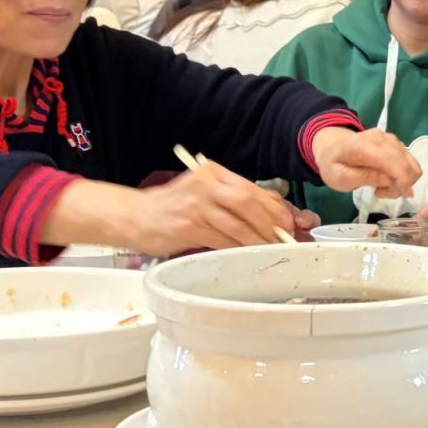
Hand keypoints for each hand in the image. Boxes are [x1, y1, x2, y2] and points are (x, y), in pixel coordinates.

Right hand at [122, 161, 300, 254]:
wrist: (135, 216)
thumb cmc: (174, 207)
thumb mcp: (206, 194)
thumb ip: (236, 200)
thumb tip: (277, 215)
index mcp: (213, 172)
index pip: (254, 188)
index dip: (277, 207)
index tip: (292, 222)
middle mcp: (205, 185)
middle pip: (249, 202)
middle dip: (272, 223)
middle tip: (285, 238)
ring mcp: (196, 205)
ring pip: (238, 224)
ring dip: (259, 240)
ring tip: (271, 250)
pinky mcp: (188, 227)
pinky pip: (222, 240)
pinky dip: (239, 248)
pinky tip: (247, 254)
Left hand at [312, 126, 420, 197]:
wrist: (332, 146)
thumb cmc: (333, 164)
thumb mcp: (340, 177)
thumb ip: (364, 178)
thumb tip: (389, 180)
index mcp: (363, 146)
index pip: (392, 160)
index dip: (403, 179)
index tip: (406, 195)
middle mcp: (381, 138)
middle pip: (405, 162)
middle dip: (401, 184)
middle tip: (381, 193)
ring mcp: (390, 139)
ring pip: (410, 163)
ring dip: (402, 180)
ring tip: (381, 187)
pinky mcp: (396, 143)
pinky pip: (408, 161)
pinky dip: (402, 174)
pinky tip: (386, 179)